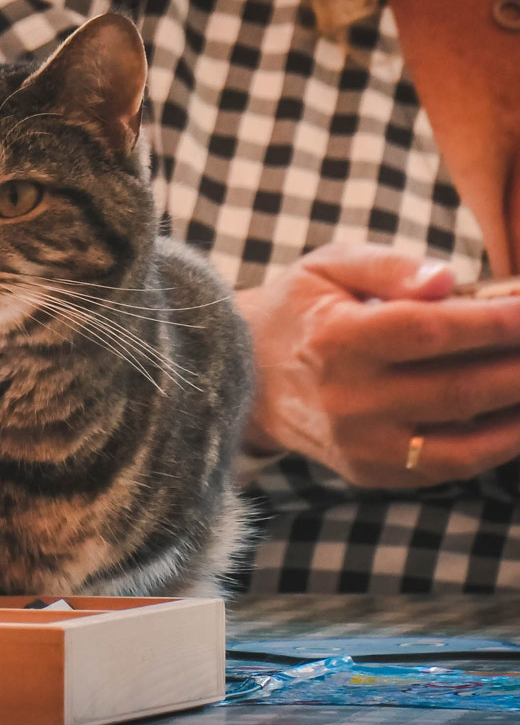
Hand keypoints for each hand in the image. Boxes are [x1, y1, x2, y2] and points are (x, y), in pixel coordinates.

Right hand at [237, 242, 519, 488]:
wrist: (245, 375)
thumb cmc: (300, 311)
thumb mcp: (329, 267)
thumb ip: (389, 265)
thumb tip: (448, 280)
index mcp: (335, 339)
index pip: (432, 331)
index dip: (496, 322)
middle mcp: (347, 399)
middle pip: (459, 389)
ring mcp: (359, 444)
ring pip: (464, 441)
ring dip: (518, 412)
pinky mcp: (369, 472)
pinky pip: (447, 467)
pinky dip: (494, 446)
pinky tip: (513, 416)